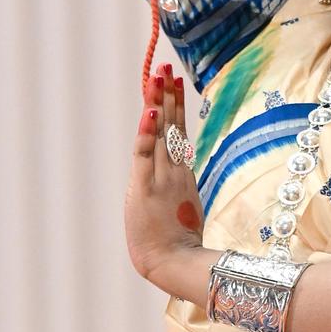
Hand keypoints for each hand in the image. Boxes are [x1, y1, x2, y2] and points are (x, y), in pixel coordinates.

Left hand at [125, 60, 205, 286]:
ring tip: (159, 75)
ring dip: (159, 102)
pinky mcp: (147, 186)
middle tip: (168, 67)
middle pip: (172, 125)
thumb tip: (184, 194)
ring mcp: (162, 177)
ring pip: (161, 133)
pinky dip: (148, 131)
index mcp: (183, 176)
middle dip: (170, 95)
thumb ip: (182, 198)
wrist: (172, 264)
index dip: (177, 107)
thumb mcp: (182, 215)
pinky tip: (150, 111)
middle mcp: (174, 171)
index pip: (179, 134)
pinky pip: (146, 153)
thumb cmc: (177, 248)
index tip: (177, 83)